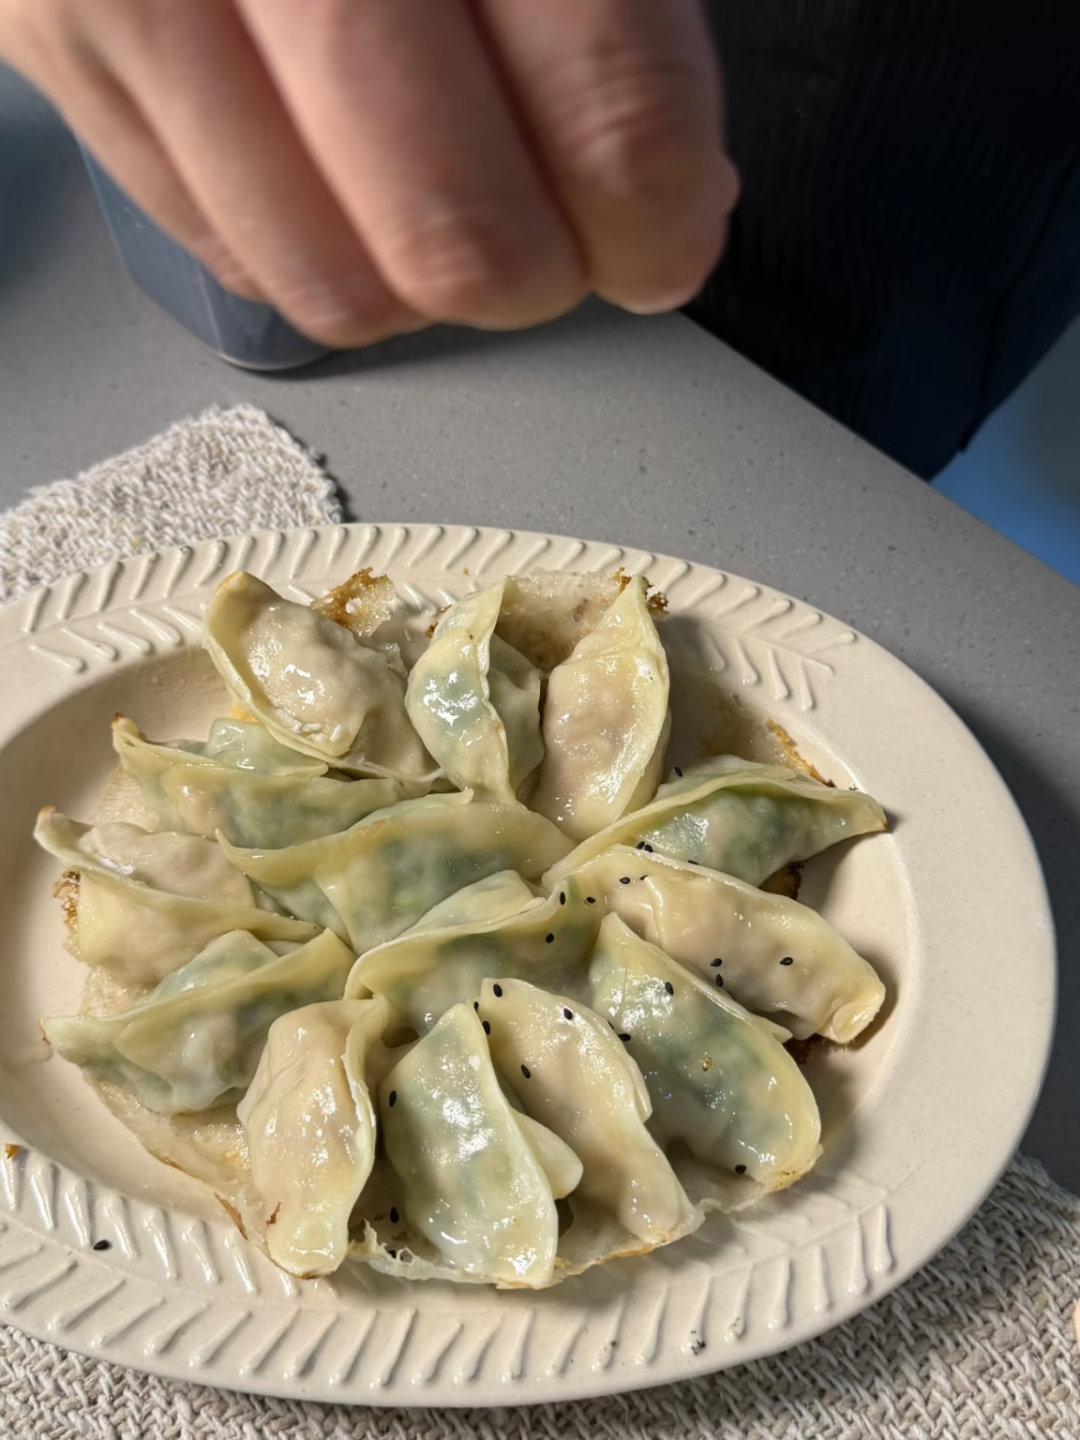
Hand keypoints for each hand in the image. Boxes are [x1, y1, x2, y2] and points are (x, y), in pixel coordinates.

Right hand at [0, 0, 737, 345]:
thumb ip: (626, 14)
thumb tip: (676, 203)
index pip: (613, 116)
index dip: (661, 224)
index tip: (667, 241)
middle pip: (461, 241)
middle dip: (541, 277)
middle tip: (560, 237)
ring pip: (336, 285)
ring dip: (425, 288)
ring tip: (443, 200)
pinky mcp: (54, 34)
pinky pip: (231, 254)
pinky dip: (317, 250)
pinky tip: (341, 170)